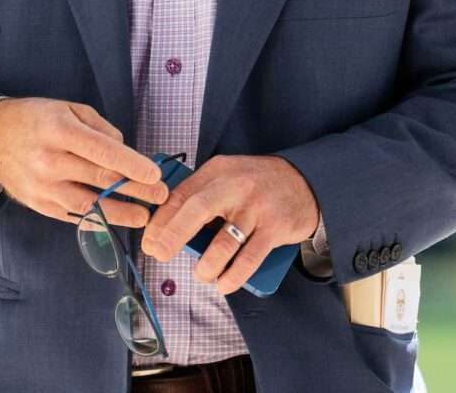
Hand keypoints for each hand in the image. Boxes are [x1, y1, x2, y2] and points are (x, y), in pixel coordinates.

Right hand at [0, 97, 168, 228]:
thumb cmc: (35, 119)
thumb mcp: (67, 108)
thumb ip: (99, 128)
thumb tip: (124, 153)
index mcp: (60, 131)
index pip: (104, 152)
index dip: (133, 165)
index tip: (155, 174)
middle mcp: (51, 161)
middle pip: (101, 180)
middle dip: (136, 189)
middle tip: (160, 195)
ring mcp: (44, 187)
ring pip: (90, 205)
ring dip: (121, 213)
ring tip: (143, 217)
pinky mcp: (40, 205)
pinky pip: (73, 216)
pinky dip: (97, 220)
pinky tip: (116, 221)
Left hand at [140, 155, 319, 294]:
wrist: (306, 181)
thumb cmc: (257, 184)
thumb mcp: (228, 175)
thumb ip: (202, 193)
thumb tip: (168, 226)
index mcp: (218, 171)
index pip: (181, 194)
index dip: (161, 221)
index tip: (150, 241)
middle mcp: (236, 186)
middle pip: (196, 212)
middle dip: (172, 237)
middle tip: (160, 255)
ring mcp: (256, 208)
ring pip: (223, 244)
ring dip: (206, 266)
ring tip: (201, 275)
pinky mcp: (275, 229)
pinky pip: (248, 260)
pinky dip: (232, 277)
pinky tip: (223, 284)